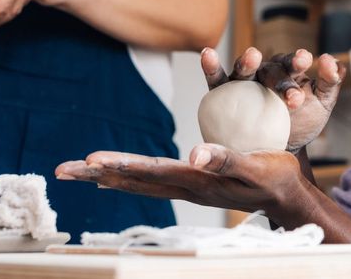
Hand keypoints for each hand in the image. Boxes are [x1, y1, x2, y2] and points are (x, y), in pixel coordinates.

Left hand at [55, 145, 307, 217]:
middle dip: (96, 175)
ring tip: (76, 172)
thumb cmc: (277, 177)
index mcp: (198, 180)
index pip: (150, 171)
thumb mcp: (257, 165)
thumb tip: (195, 153)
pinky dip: (127, 177)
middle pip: (132, 180)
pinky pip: (151, 181)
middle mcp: (186, 186)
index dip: (120, 165)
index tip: (90, 161)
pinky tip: (114, 177)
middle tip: (61, 170)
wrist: (289, 196)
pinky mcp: (193, 183)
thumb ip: (227, 159)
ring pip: (137, 182)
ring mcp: (188, 187)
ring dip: (105, 176)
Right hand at [201, 47, 346, 150]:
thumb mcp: (322, 105)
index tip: (307, 60)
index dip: (298, 61)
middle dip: (280, 78)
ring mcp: (243, 84)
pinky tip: (207, 54)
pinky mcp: (222, 96)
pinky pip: (215, 80)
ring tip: (252, 57)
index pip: (292, 64)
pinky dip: (210, 67)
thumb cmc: (302, 123)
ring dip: (247, 62)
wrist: (280, 153)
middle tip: (290, 92)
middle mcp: (264, 74)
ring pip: (243, 69)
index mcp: (288, 73)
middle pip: (270, 69)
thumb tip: (335, 61)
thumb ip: (330, 83)